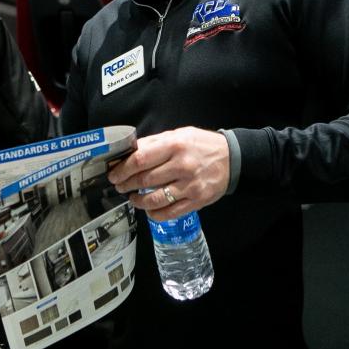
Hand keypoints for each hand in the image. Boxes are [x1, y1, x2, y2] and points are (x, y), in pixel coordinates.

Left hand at [108, 127, 229, 220]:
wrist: (233, 158)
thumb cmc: (202, 145)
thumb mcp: (179, 134)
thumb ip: (155, 142)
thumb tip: (130, 151)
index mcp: (175, 145)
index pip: (141, 159)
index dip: (123, 169)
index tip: (114, 174)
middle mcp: (182, 165)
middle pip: (145, 179)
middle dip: (127, 185)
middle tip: (120, 187)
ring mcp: (190, 185)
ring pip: (155, 199)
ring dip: (138, 201)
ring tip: (133, 198)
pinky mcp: (197, 200)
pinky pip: (170, 212)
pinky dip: (155, 214)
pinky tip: (149, 210)